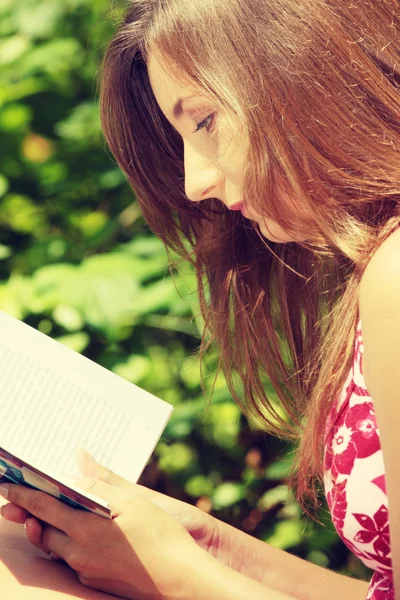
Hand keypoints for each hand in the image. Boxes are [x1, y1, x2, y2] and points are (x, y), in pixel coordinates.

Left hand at [2, 448, 221, 559]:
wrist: (180, 581)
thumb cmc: (160, 536)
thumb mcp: (132, 500)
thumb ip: (100, 481)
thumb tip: (78, 458)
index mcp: (85, 529)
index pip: (44, 507)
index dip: (23, 495)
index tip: (7, 485)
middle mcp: (79, 553)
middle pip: (43, 529)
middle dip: (27, 514)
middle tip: (12, 502)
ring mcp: (85, 570)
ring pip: (55, 546)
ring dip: (45, 529)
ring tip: (37, 517)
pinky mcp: (94, 581)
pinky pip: (70, 559)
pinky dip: (65, 543)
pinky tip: (74, 534)